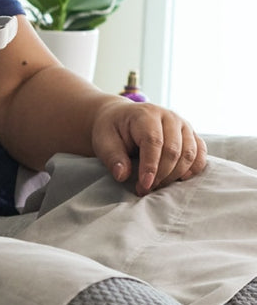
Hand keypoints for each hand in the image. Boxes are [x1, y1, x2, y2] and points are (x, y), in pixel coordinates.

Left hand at [91, 99, 207, 194]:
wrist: (121, 118)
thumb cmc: (112, 130)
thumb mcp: (103, 141)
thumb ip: (112, 157)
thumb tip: (122, 175)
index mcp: (145, 114)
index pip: (153, 141)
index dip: (150, 166)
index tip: (144, 186)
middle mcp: (169, 117)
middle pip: (173, 150)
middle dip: (161, 174)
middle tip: (144, 189)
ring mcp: (183, 125)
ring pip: (189, 154)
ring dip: (175, 175)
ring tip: (156, 185)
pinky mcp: (191, 135)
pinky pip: (200, 154)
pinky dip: (193, 169)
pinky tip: (178, 179)